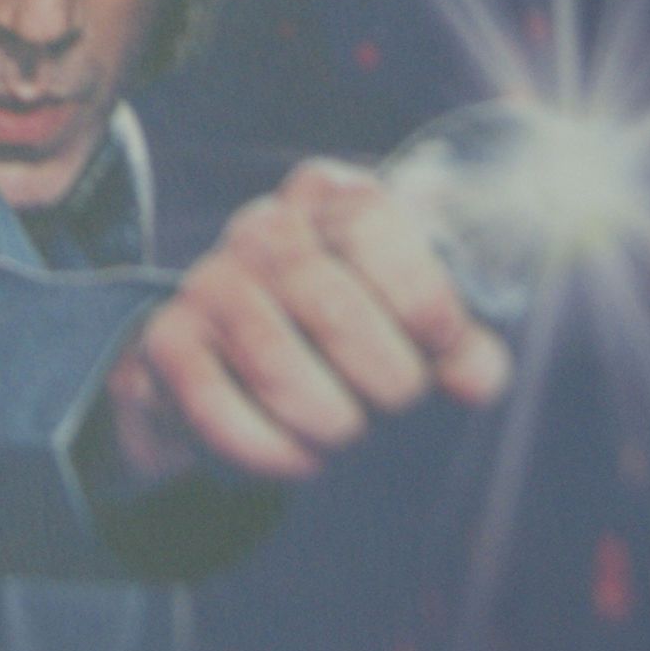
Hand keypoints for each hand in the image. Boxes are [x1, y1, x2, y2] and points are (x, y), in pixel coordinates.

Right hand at [107, 157, 512, 484]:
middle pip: (331, 303)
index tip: (442, 348)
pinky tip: (298, 455)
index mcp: (330, 196)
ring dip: (329, 421)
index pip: (371, 220)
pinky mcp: (169, 342)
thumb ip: (458, 346)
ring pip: (273, 360)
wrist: (240, 368)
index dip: (421, 296)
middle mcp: (263, 226)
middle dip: (384, 378)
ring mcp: (208, 281)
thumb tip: (480, 378)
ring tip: (344, 431)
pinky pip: (217, 406)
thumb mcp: (411, 327)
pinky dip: (272, 450)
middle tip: (394, 404)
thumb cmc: (348, 339)